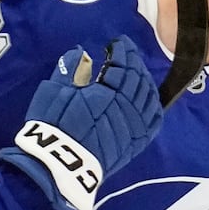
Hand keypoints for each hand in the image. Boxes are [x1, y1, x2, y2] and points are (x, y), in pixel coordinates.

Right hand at [0, 36, 162, 209]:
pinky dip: (153, 103)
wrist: (61, 166)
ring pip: (149, 95)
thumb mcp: (53, 93)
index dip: (122, 50)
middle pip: (138, 78)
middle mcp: (127, 106)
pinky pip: (154, 118)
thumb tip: (80, 51)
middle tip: (127, 53)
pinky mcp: (139, 141)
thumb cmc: (53, 127)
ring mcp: (136, 124)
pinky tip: (148, 95)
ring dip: (144, 80)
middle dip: (134, 62)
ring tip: (136, 71)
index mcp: (107, 91)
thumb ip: (69, 69)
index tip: (118, 42)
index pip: (122, 64)